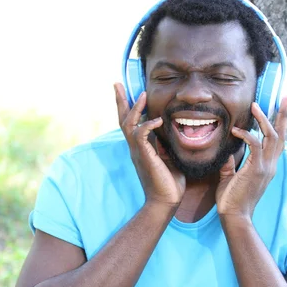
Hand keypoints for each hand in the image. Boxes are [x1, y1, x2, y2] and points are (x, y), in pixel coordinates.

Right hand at [114, 83, 185, 209]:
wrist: (166, 201)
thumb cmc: (170, 182)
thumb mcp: (169, 157)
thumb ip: (164, 144)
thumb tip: (167, 130)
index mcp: (140, 147)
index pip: (131, 123)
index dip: (128, 107)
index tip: (126, 91)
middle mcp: (135, 148)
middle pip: (122, 119)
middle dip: (120, 101)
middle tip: (117, 84)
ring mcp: (138, 152)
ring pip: (129, 124)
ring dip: (135, 108)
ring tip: (142, 95)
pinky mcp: (144, 156)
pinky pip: (141, 135)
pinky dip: (147, 125)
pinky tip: (157, 120)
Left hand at [216, 96, 286, 218]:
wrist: (234, 217)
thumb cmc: (231, 200)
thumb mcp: (231, 178)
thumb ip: (231, 165)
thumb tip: (227, 154)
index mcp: (267, 166)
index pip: (277, 141)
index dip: (280, 124)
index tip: (281, 108)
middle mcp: (270, 165)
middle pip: (281, 135)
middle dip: (283, 115)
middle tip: (285, 97)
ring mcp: (265, 167)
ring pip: (272, 137)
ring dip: (264, 120)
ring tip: (256, 106)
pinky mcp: (256, 170)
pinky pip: (255, 146)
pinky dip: (247, 135)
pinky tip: (236, 131)